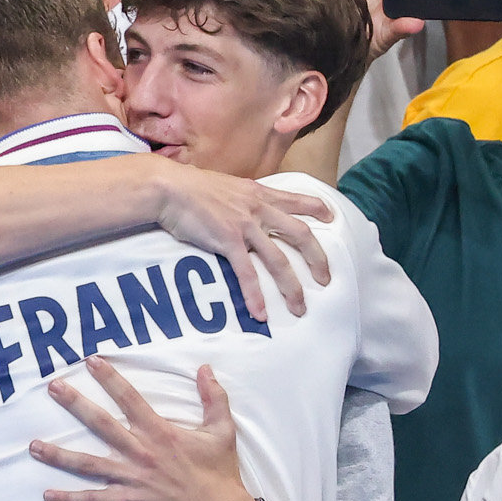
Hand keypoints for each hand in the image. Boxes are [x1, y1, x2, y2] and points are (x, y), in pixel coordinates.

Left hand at [31, 359, 255, 500]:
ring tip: (33, 446)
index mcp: (160, 431)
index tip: (90, 361)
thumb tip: (205, 368)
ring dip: (59, 455)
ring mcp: (132, 478)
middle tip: (53, 388)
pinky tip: (48, 495)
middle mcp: (141, 451)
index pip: (129, 398)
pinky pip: (94, 500)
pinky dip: (70, 499)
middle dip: (75, 404)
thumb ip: (213, 398)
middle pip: (101, 423)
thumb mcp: (222, 431)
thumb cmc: (220, 473)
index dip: (110, 378)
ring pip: (88, 464)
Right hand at [151, 159, 331, 319]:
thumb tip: (243, 208)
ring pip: (278, 260)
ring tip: (299, 308)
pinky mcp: (228, 241)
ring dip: (291, 287)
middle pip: (300, 235)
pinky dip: (254, 295)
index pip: (296, 200)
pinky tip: (260, 314)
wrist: (170, 187)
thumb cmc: (192, 186)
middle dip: (317, 259)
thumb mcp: (227, 186)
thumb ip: (242, 199)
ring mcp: (245, 225)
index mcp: (259, 194)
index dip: (317, 207)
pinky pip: (246, 272)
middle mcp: (258, 209)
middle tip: (325, 280)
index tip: (331, 217)